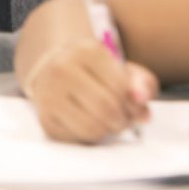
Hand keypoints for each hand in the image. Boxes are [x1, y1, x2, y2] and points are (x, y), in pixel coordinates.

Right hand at [22, 39, 155, 143]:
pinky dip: (91, 137)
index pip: (120, 87)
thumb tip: (142, 99)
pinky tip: (91, 124)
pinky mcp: (45, 119)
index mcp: (85, 50)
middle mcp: (62, 69)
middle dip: (122, 120)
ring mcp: (49, 94)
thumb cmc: (96, 73)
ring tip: (109, 122)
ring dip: (108, 131)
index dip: (133, 103)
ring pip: (92, 128)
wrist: (56, 73)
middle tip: (124, 119)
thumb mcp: (123, 70)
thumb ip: (143, 83)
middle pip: (106, 108)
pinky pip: (78, 139)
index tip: (133, 105)